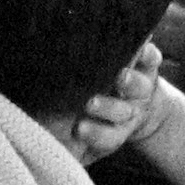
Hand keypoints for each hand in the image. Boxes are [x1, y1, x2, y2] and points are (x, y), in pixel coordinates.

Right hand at [70, 40, 168, 162]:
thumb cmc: (93, 116)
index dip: (94, 134)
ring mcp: (140, 88)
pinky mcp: (148, 66)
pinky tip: (140, 48)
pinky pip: (152, 59)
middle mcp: (128, 110)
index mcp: (114, 131)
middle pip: (122, 113)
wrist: (138, 104)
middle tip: (91, 103)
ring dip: (130, 82)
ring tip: (120, 76)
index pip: (105, 137)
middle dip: (108, 108)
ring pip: (138, 87)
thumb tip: (33, 129)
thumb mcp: (81, 131)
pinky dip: (147, 53)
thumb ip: (67, 131)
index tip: (78, 129)